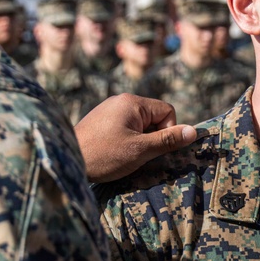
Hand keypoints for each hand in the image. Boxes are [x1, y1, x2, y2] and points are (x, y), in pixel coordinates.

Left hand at [75, 94, 197, 182]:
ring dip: (139, 139)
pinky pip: (124, 126)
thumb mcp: (140, 150)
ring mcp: (108, 109)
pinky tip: (113, 152)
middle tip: (138, 154)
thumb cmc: (103, 155)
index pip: (167, 111)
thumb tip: (194, 132)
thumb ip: (168, 140)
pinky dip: (125, 139)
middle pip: (153, 116)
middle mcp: (121, 100)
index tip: (153, 148)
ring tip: (123, 154)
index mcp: (132, 102)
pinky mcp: (100, 120)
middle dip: (152, 136)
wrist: (65, 161)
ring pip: (139, 123)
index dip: (167, 131)